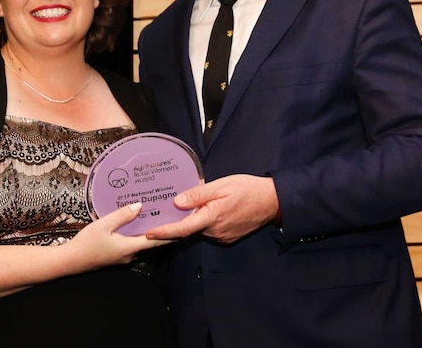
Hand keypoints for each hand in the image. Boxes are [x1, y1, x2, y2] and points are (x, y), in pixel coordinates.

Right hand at [66, 203, 170, 271]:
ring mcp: (123, 256)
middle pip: (151, 242)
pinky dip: (137, 234)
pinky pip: (131, 243)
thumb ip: (122, 215)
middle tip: (170, 215)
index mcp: (130, 247)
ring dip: (148, 231)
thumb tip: (140, 205)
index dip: (170, 234)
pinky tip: (135, 223)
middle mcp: (130, 254)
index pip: (156, 241)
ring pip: (140, 242)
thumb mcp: (104, 225)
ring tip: (155, 215)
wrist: (71, 260)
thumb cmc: (86, 243)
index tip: (183, 226)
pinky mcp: (116, 255)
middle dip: (161, 229)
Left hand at [145, 174, 277, 243]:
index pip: (182, 229)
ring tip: (186, 205)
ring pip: (199, 229)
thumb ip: (198, 195)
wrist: (272, 201)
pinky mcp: (228, 236)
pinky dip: (203, 222)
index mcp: (211, 218)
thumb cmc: (247, 189)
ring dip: (192, 220)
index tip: (149, 234)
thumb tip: (177, 202)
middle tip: (162, 212)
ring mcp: (222, 236)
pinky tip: (205, 210)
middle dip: (176, 223)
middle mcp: (215, 231)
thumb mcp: (222, 186)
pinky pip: (210, 230)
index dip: (163, 232)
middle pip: (189, 230)